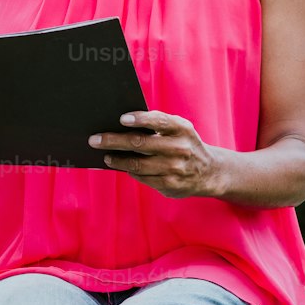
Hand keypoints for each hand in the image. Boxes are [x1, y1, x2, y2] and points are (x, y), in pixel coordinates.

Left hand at [88, 111, 224, 198]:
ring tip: (106, 155)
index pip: (159, 121)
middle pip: (140, 143)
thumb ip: (158, 125)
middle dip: (114, 141)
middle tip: (95, 139)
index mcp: (182, 129)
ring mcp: (174, 169)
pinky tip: (121, 166)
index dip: (140, 119)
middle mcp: (180, 149)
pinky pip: (142, 177)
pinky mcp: (169, 185)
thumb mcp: (180, 130)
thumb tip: (122, 125)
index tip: (121, 119)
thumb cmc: (185, 144)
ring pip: (137, 164)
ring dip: (117, 160)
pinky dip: (129, 171)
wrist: (209, 172)